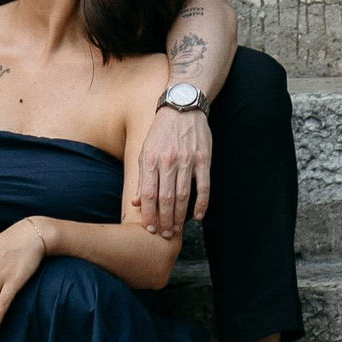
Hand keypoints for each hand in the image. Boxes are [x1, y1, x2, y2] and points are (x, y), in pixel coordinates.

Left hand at [135, 100, 212, 239]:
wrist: (183, 106)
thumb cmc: (161, 132)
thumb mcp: (145, 150)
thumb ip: (142, 177)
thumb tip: (137, 202)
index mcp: (151, 159)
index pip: (149, 194)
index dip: (149, 214)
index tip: (149, 228)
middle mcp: (168, 161)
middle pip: (165, 199)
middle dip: (164, 220)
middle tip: (164, 235)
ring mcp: (188, 160)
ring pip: (183, 195)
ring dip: (179, 216)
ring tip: (176, 230)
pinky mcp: (204, 158)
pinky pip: (204, 186)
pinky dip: (201, 204)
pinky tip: (198, 216)